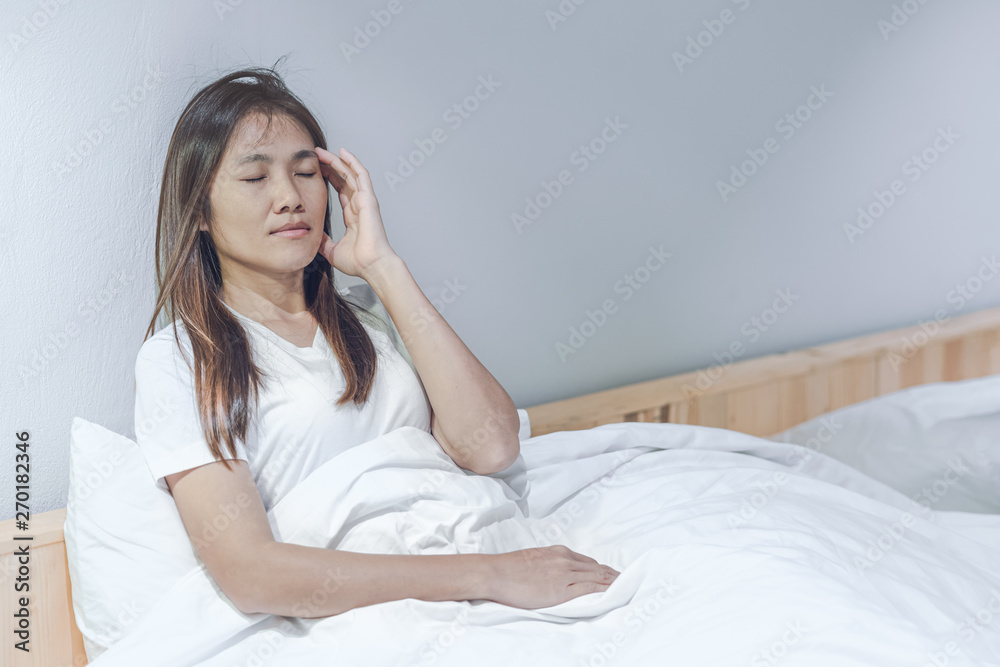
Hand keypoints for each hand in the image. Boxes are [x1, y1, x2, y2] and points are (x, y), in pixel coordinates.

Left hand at [315, 146, 397, 279]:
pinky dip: (352, 162)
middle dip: (331, 166)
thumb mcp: (332, 251)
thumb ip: (323, 242)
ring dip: (337, 161)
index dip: (330, 179)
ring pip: (351, 174)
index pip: (341, 191)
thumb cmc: (358, 262)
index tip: (317, 170)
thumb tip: (313, 238)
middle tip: (316, 156)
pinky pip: (361, 175)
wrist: (371, 265)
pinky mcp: (369, 198)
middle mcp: (360, 206)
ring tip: (322, 151)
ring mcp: (365, 201)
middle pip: (345, 179)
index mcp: (353, 216)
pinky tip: (342, 152)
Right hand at [482, 545, 619, 608]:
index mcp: (558, 552)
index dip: (601, 569)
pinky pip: (589, 588)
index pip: (587, 561)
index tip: (610, 574)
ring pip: (597, 576)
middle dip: (611, 575)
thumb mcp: (533, 559)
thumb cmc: (509, 568)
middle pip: (596, 567)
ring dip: (612, 582)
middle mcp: (565, 560)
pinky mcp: (561, 589)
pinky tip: (611, 592)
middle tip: (624, 581)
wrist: (496, 572)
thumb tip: (553, 572)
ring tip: (624, 587)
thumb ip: (548, 563)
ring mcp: (564, 574)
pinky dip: (603, 589)